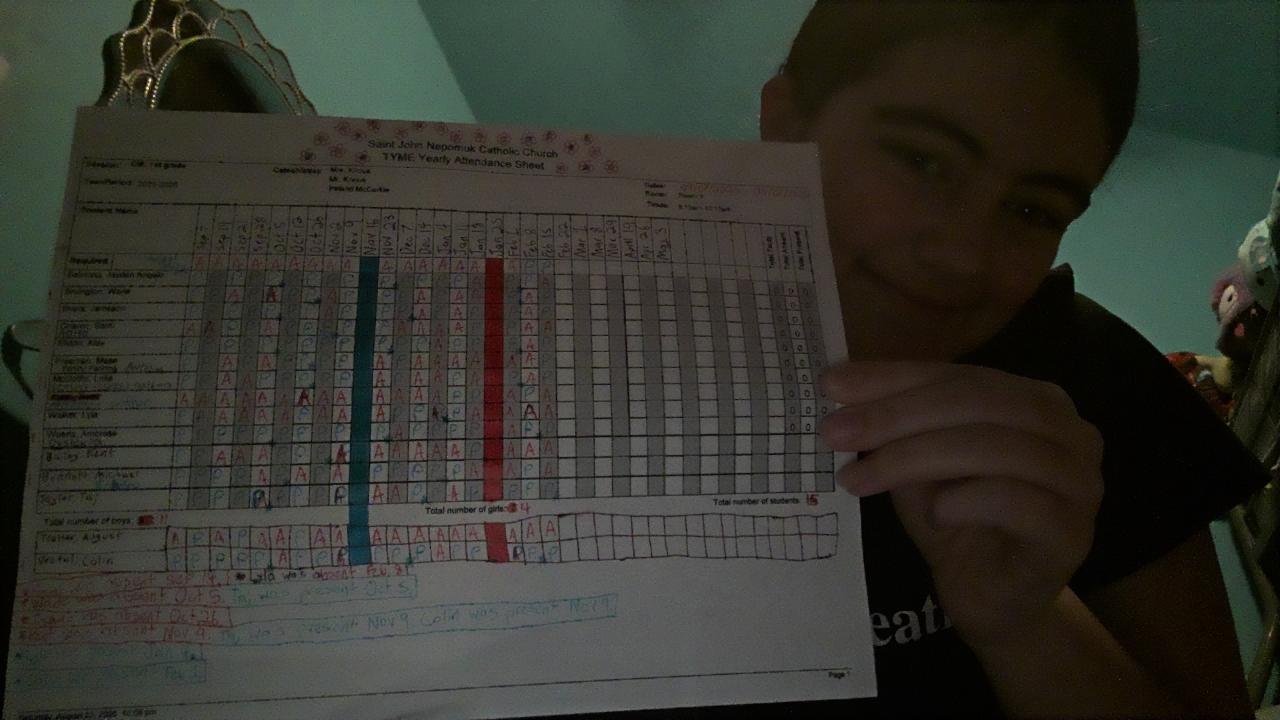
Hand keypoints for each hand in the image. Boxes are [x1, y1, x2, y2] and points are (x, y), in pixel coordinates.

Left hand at [818, 361, 1103, 651]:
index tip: (831, 386)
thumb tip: (839, 383)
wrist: (992, 599)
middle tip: (835, 433)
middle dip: (897, 416)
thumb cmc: (957, 519)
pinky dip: (968, 500)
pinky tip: (934, 514)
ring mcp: (1080, 481)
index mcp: (1036, 399)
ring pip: (996, 448)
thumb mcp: (917, 462)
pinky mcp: (1072, 532)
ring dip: (915, 458)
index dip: (892, 379)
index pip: (958, 375)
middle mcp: (1071, 431)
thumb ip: (894, 422)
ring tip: (859, 479)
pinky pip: (1020, 502)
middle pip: (978, 404)